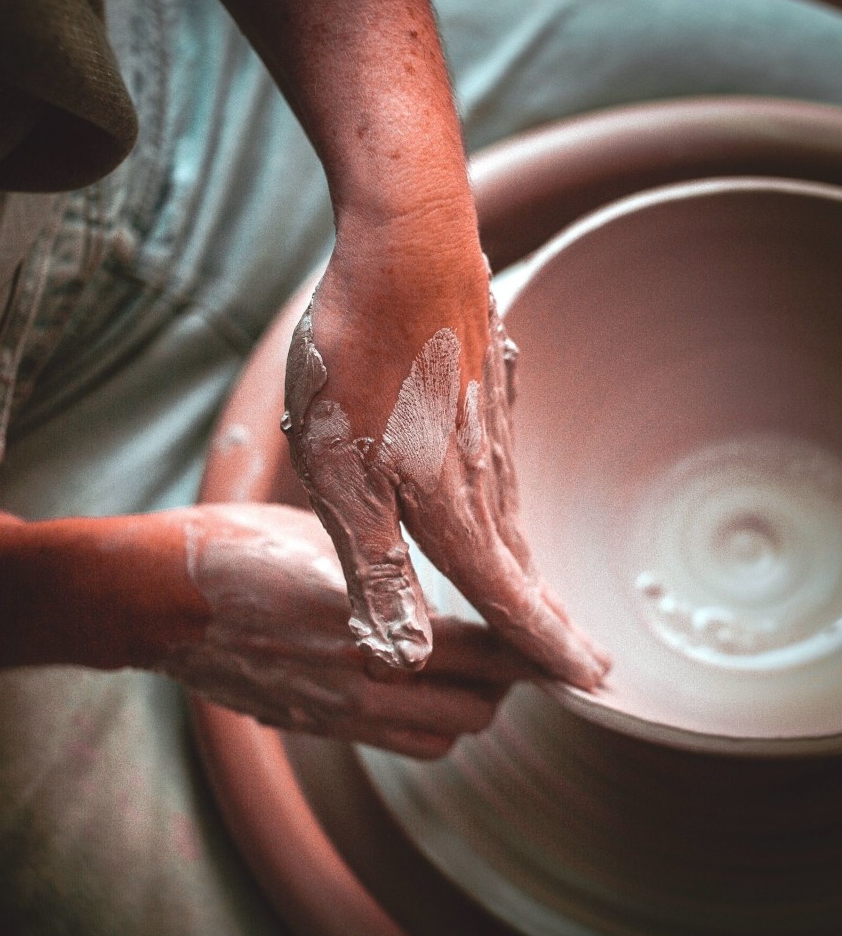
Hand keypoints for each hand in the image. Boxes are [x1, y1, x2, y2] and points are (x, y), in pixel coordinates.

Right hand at [171, 504, 534, 758]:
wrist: (157, 601)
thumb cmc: (232, 547)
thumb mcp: (320, 536)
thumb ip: (385, 569)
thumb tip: (434, 574)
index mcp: (371, 625)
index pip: (486, 653)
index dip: (533, 650)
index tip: (561, 642)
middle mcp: (361, 684)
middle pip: (477, 710)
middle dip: (508, 682)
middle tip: (514, 643)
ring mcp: (335, 715)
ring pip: (439, 738)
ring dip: (466, 707)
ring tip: (467, 666)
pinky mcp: (311, 728)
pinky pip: (391, 742)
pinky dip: (420, 720)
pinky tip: (410, 680)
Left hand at [282, 238, 609, 687]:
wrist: (403, 250)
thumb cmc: (363, 364)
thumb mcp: (344, 481)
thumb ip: (374, 572)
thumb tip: (404, 662)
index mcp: (452, 513)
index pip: (510, 603)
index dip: (547, 650)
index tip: (592, 685)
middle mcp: (483, 478)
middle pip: (522, 566)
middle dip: (551, 620)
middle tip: (589, 659)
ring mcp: (487, 429)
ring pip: (510, 515)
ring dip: (529, 563)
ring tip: (541, 592)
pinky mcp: (480, 390)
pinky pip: (499, 462)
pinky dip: (508, 499)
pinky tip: (504, 493)